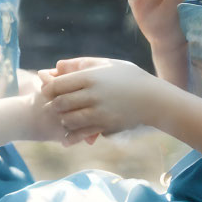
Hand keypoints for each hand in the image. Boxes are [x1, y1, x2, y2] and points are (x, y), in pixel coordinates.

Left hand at [40, 57, 166, 137]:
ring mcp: (99, 112)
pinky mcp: (106, 126)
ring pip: (68, 120)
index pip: (57, 85)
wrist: (154, 98)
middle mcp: (93, 95)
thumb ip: (81, 63)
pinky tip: (68, 137)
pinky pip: (81, 134)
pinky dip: (71, 136)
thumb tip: (56, 66)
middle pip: (60, 103)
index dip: (48, 89)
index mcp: (90, 77)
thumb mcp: (107, 64)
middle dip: (54, 106)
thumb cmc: (129, 77)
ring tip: (65, 117)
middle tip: (54, 106)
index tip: (49, 91)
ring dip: (63, 120)